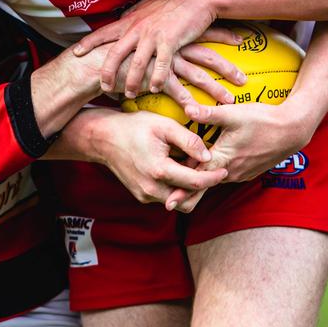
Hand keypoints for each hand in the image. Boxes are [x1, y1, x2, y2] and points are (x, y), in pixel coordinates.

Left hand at [73, 0, 226, 96]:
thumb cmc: (172, 2)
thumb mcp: (147, 7)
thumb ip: (133, 17)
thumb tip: (122, 20)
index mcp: (130, 20)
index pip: (103, 32)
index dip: (88, 43)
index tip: (75, 53)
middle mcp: (137, 28)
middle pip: (115, 53)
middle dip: (107, 72)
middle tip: (103, 87)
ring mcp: (153, 35)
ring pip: (136, 63)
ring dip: (131, 81)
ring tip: (128, 94)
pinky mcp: (170, 41)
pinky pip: (160, 64)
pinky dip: (156, 78)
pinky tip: (154, 88)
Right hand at [88, 109, 227, 204]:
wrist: (103, 138)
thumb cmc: (134, 127)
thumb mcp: (164, 126)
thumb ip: (188, 140)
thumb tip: (208, 156)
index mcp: (160, 171)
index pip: (195, 183)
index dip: (213, 177)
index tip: (224, 169)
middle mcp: (152, 189)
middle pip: (188, 200)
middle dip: (202, 186)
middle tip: (207, 168)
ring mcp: (145, 195)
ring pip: (177, 201)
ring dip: (188, 188)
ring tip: (190, 166)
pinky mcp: (141, 196)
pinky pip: (166, 196)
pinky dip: (175, 187)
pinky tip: (176, 167)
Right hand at [95, 38, 244, 106]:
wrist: (97, 59)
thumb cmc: (119, 50)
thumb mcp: (142, 38)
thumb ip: (158, 39)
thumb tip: (170, 39)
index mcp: (170, 34)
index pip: (203, 32)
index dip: (223, 35)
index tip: (242, 39)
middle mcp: (169, 46)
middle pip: (206, 55)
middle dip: (227, 67)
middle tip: (244, 79)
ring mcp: (162, 62)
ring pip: (196, 75)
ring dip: (215, 89)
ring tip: (230, 101)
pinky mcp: (153, 77)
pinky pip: (175, 90)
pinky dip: (187, 101)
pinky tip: (198, 111)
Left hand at [164, 100, 314, 212]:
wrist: (292, 130)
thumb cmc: (263, 120)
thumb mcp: (233, 114)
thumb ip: (208, 113)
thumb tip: (186, 108)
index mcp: (224, 159)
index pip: (198, 179)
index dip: (182, 191)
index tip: (168, 203)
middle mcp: (231, 172)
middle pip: (204, 181)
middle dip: (187, 186)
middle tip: (167, 195)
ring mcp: (241, 174)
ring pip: (215, 178)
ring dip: (201, 178)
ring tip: (182, 181)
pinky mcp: (248, 171)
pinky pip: (226, 175)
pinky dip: (215, 173)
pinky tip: (207, 167)